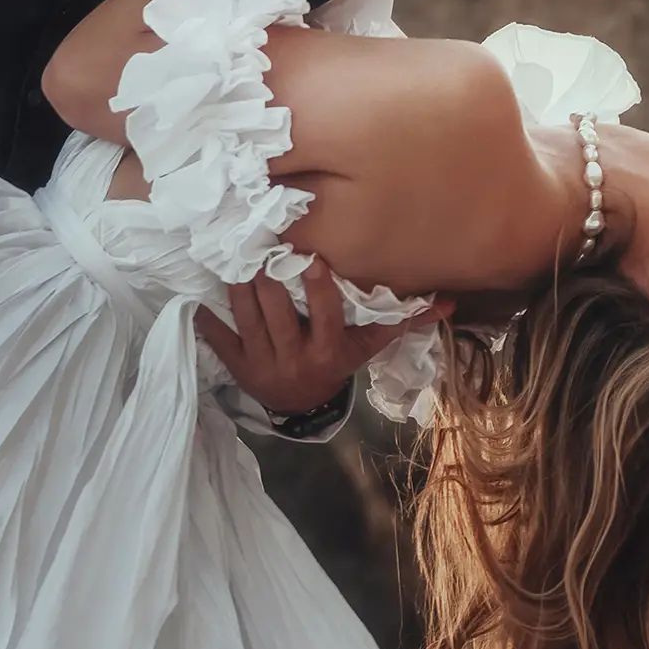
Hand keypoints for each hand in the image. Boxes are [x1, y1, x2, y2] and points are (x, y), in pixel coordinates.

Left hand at [196, 271, 450, 424]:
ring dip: (240, 286)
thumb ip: (403, 322)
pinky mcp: (238, 368)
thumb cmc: (337, 363)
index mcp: (329, 352)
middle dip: (267, 277)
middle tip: (259, 242)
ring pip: (247, 318)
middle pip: (277, 312)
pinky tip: (200, 294)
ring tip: (237, 255)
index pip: (325, 317)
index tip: (311, 258)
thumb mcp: (368, 347)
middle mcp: (295, 360)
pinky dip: (209, 317)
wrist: (302, 406)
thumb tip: (449, 303)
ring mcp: (263, 364)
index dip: (317, 288)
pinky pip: (220, 340)